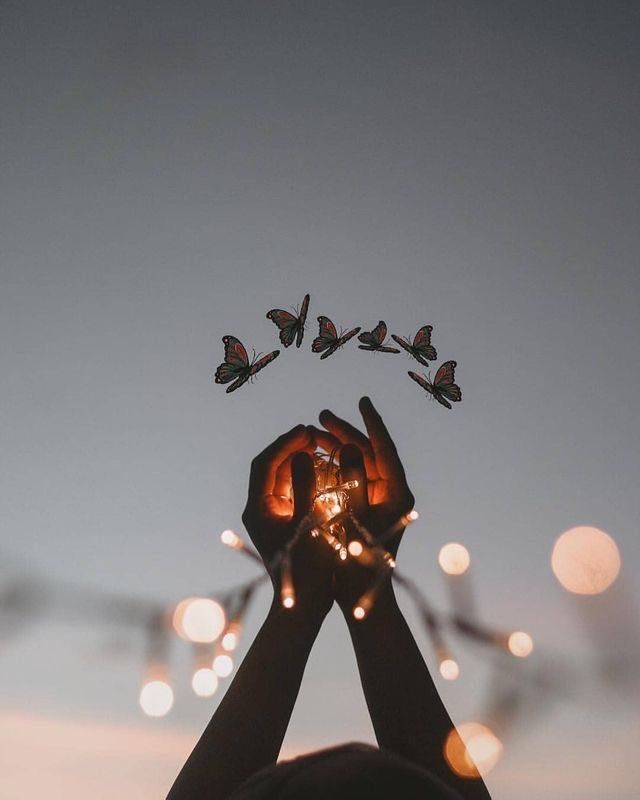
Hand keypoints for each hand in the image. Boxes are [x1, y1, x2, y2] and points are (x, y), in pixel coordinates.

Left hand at [241, 425, 334, 621]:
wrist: (303, 609)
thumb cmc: (307, 572)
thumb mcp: (309, 525)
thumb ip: (305, 487)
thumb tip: (301, 455)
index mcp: (257, 508)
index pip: (265, 463)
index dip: (285, 443)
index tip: (307, 430)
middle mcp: (259, 509)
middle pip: (270, 467)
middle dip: (292, 447)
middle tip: (316, 434)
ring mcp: (270, 516)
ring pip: (281, 477)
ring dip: (300, 460)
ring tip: (323, 447)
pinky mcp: (283, 522)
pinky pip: (291, 490)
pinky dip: (306, 477)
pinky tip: (325, 469)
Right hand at [309, 397, 414, 616]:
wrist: (364, 601)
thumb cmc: (358, 566)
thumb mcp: (350, 520)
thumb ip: (350, 482)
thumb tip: (347, 448)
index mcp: (398, 493)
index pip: (386, 449)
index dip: (372, 423)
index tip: (362, 400)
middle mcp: (394, 493)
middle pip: (370, 452)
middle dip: (346, 433)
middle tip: (321, 416)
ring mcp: (383, 500)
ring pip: (360, 464)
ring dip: (338, 448)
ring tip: (314, 434)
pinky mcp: (371, 509)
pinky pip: (353, 478)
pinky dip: (336, 466)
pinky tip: (316, 457)